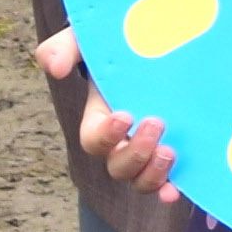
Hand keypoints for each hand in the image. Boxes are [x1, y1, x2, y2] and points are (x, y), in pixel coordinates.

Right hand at [35, 24, 180, 201]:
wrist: (159, 40)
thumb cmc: (115, 45)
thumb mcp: (87, 40)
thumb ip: (64, 48)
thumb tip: (55, 69)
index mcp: (100, 118)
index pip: (93, 140)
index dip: (106, 135)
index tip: (124, 116)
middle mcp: (122, 141)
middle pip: (117, 167)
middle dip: (134, 154)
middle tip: (155, 123)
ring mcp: (148, 150)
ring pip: (140, 180)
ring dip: (152, 175)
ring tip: (170, 151)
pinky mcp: (174, 152)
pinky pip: (167, 182)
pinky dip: (168, 190)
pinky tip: (176, 190)